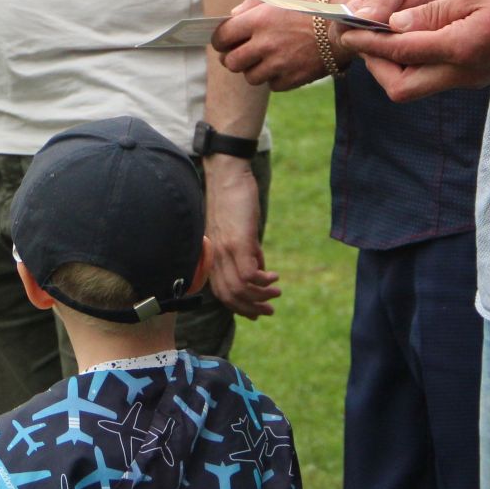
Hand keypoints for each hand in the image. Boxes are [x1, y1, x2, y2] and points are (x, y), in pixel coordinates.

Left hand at [203, 157, 279, 317]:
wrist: (227, 174)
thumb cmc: (233, 200)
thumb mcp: (237, 231)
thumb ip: (246, 251)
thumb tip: (259, 269)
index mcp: (213, 255)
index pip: (220, 292)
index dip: (238, 306)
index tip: (254, 313)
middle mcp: (216, 255)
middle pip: (229, 295)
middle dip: (251, 308)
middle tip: (269, 310)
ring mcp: (226, 249)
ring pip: (240, 288)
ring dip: (261, 296)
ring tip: (276, 293)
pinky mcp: (239, 240)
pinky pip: (249, 273)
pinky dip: (264, 281)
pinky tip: (274, 276)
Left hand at [212, 0, 334, 89]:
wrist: (348, 22)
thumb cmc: (314, 1)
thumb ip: (252, 1)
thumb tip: (233, 16)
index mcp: (258, 20)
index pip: (222, 38)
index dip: (219, 41)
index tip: (224, 41)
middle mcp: (265, 44)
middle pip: (232, 62)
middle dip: (232, 58)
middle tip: (240, 53)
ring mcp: (280, 64)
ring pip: (251, 77)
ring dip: (253, 69)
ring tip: (264, 58)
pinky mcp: (295, 78)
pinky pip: (272, 85)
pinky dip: (274, 78)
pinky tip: (282, 65)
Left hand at [346, 0, 489, 101]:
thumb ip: (430, 12)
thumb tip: (394, 24)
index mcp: (461, 48)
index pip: (401, 52)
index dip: (370, 43)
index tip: (348, 32)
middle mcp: (463, 72)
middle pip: (402, 88)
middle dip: (377, 67)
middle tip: (365, 40)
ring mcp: (470, 79)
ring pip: (416, 87)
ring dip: (394, 68)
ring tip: (383, 38)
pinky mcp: (475, 76)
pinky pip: (434, 79)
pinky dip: (414, 65)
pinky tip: (410, 42)